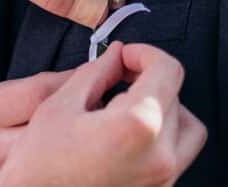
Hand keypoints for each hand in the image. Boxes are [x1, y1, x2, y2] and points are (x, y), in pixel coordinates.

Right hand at [0, 43, 207, 186]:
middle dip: (149, 79)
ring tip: (129, 106)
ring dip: (165, 108)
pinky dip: (162, 135)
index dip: (146, 53)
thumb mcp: (59, 104)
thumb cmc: (38, 164)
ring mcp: (163, 179)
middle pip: (177, 96)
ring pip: (188, 128)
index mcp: (137, 125)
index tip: (125, 56)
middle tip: (118, 76)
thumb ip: (96, 72)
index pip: (168, 70)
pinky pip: (177, 155)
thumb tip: (116, 55)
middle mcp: (160, 155)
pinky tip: (127, 134)